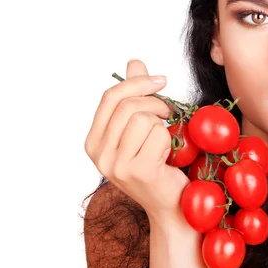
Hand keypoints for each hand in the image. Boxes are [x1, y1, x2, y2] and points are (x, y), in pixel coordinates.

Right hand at [84, 59, 190, 222]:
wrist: (173, 206)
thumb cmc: (160, 165)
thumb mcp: (143, 128)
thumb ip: (136, 96)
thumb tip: (134, 62)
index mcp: (94, 142)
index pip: (109, 97)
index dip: (137, 83)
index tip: (161, 81)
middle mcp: (99, 155)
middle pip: (127, 105)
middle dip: (155, 102)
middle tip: (169, 114)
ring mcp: (115, 165)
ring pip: (143, 118)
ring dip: (163, 124)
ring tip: (166, 139)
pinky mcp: (137, 171)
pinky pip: (158, 134)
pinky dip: (170, 139)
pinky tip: (168, 156)